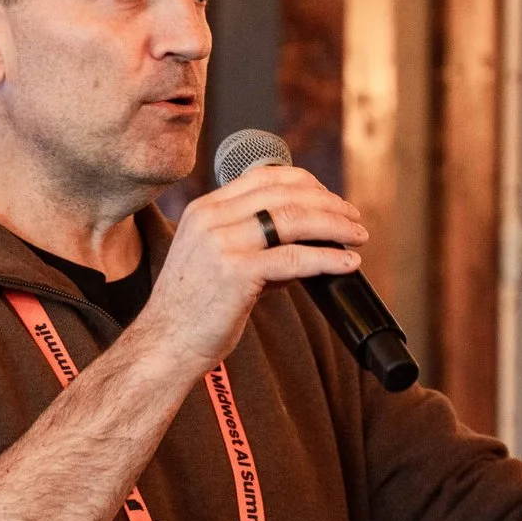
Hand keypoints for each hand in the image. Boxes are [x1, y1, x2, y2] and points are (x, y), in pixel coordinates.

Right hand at [129, 165, 367, 374]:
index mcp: (205, 209)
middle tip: (353, 218)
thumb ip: (253, 246)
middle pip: (285, 193)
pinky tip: (347, 263)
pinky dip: (327, 258)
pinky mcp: (236, 272)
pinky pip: (294, 258)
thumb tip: (303, 245)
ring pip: (293, 219)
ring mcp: (222, 243)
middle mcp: (211, 218)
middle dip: (328, 203)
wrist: (164, 343)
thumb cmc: (190, 309)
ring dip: (334, 225)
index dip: (305, 182)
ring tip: (357, 236)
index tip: (330, 198)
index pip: (264, 177)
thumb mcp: (215, 261)